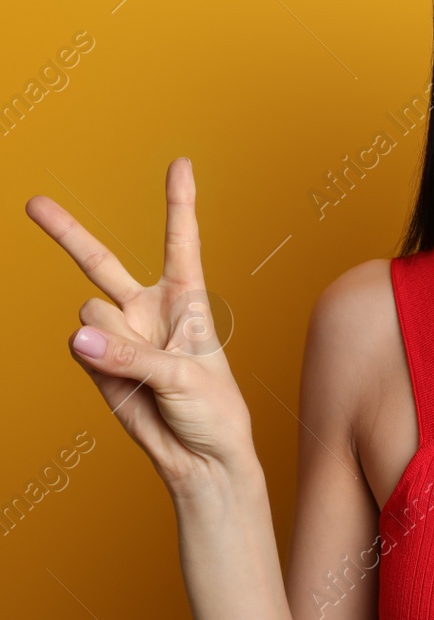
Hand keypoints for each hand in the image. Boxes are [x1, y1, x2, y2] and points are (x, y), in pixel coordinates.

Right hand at [27, 158, 256, 496]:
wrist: (199, 456)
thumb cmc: (213, 410)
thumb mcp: (185, 377)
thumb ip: (132, 354)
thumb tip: (76, 336)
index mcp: (189, 298)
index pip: (181, 241)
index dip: (179, 202)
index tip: (181, 162)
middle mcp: (148, 308)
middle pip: (101, 262)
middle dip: (65, 232)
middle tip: (33, 202)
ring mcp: (118, 333)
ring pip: (90, 314)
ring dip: (110, 339)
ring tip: (142, 369)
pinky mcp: (96, 361)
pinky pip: (79, 347)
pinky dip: (95, 359)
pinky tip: (120, 379)